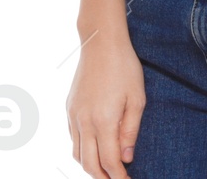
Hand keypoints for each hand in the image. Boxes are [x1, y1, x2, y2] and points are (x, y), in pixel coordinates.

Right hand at [66, 36, 144, 177]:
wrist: (100, 42)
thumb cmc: (124, 67)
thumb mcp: (137, 98)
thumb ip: (130, 130)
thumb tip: (127, 158)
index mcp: (103, 121)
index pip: (109, 162)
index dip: (119, 178)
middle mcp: (84, 121)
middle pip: (90, 164)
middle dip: (103, 178)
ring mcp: (73, 115)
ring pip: (77, 154)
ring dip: (91, 166)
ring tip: (107, 168)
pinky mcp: (69, 107)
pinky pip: (72, 138)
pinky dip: (82, 150)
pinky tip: (95, 147)